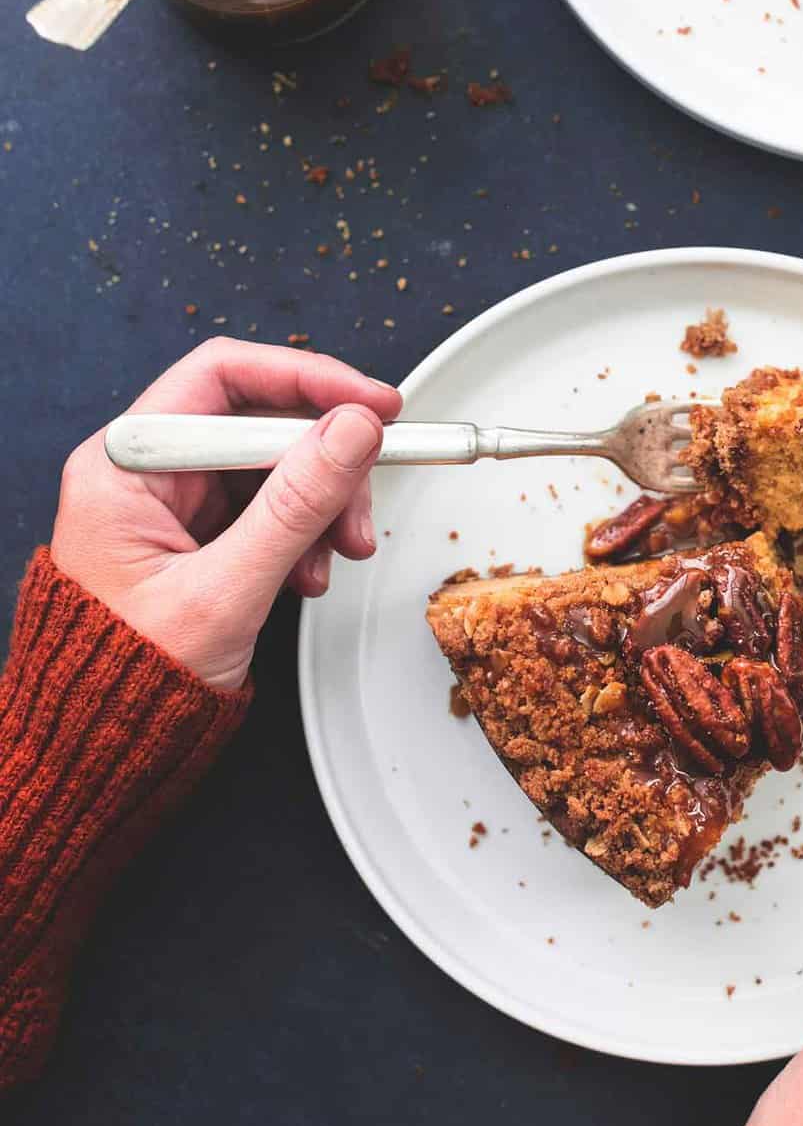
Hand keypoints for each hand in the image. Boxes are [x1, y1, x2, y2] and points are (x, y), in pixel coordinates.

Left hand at [51, 339, 401, 691]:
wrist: (106, 747)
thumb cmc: (127, 682)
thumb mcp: (224, 590)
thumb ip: (294, 507)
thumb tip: (353, 431)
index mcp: (124, 466)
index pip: (224, 378)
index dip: (308, 381)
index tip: (373, 405)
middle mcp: (146, 471)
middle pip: (259, 420)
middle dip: (325, 461)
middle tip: (365, 499)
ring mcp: (174, 502)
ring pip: (276, 465)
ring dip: (323, 504)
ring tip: (339, 553)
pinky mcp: (200, 532)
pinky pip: (272, 506)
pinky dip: (306, 534)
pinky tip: (310, 572)